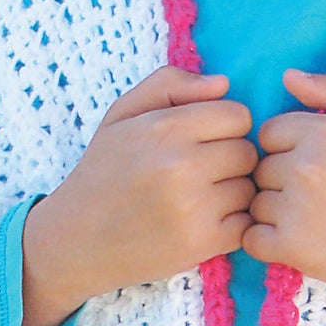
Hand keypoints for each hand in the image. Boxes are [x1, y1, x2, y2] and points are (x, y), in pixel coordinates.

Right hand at [20, 67, 256, 325]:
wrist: (75, 240)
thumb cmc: (103, 172)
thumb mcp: (121, 115)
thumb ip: (169, 85)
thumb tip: (223, 84)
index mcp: (164, 128)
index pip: (238, 116)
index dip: (224, 128)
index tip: (202, 141)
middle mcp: (182, 165)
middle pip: (248, 152)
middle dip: (230, 160)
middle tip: (199, 173)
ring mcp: (194, 206)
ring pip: (249, 189)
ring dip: (232, 194)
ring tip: (198, 199)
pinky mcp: (202, 242)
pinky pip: (246, 223)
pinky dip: (232, 224)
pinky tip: (203, 222)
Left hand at [244, 69, 325, 325]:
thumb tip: (288, 77)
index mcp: (323, 132)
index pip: (270, 133)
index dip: (291, 151)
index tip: (320, 169)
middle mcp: (305, 167)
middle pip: (261, 169)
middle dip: (283, 182)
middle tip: (325, 199)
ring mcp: (296, 208)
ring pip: (256, 203)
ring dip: (276, 214)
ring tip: (319, 222)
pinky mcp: (292, 247)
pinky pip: (252, 238)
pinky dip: (269, 244)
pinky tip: (302, 243)